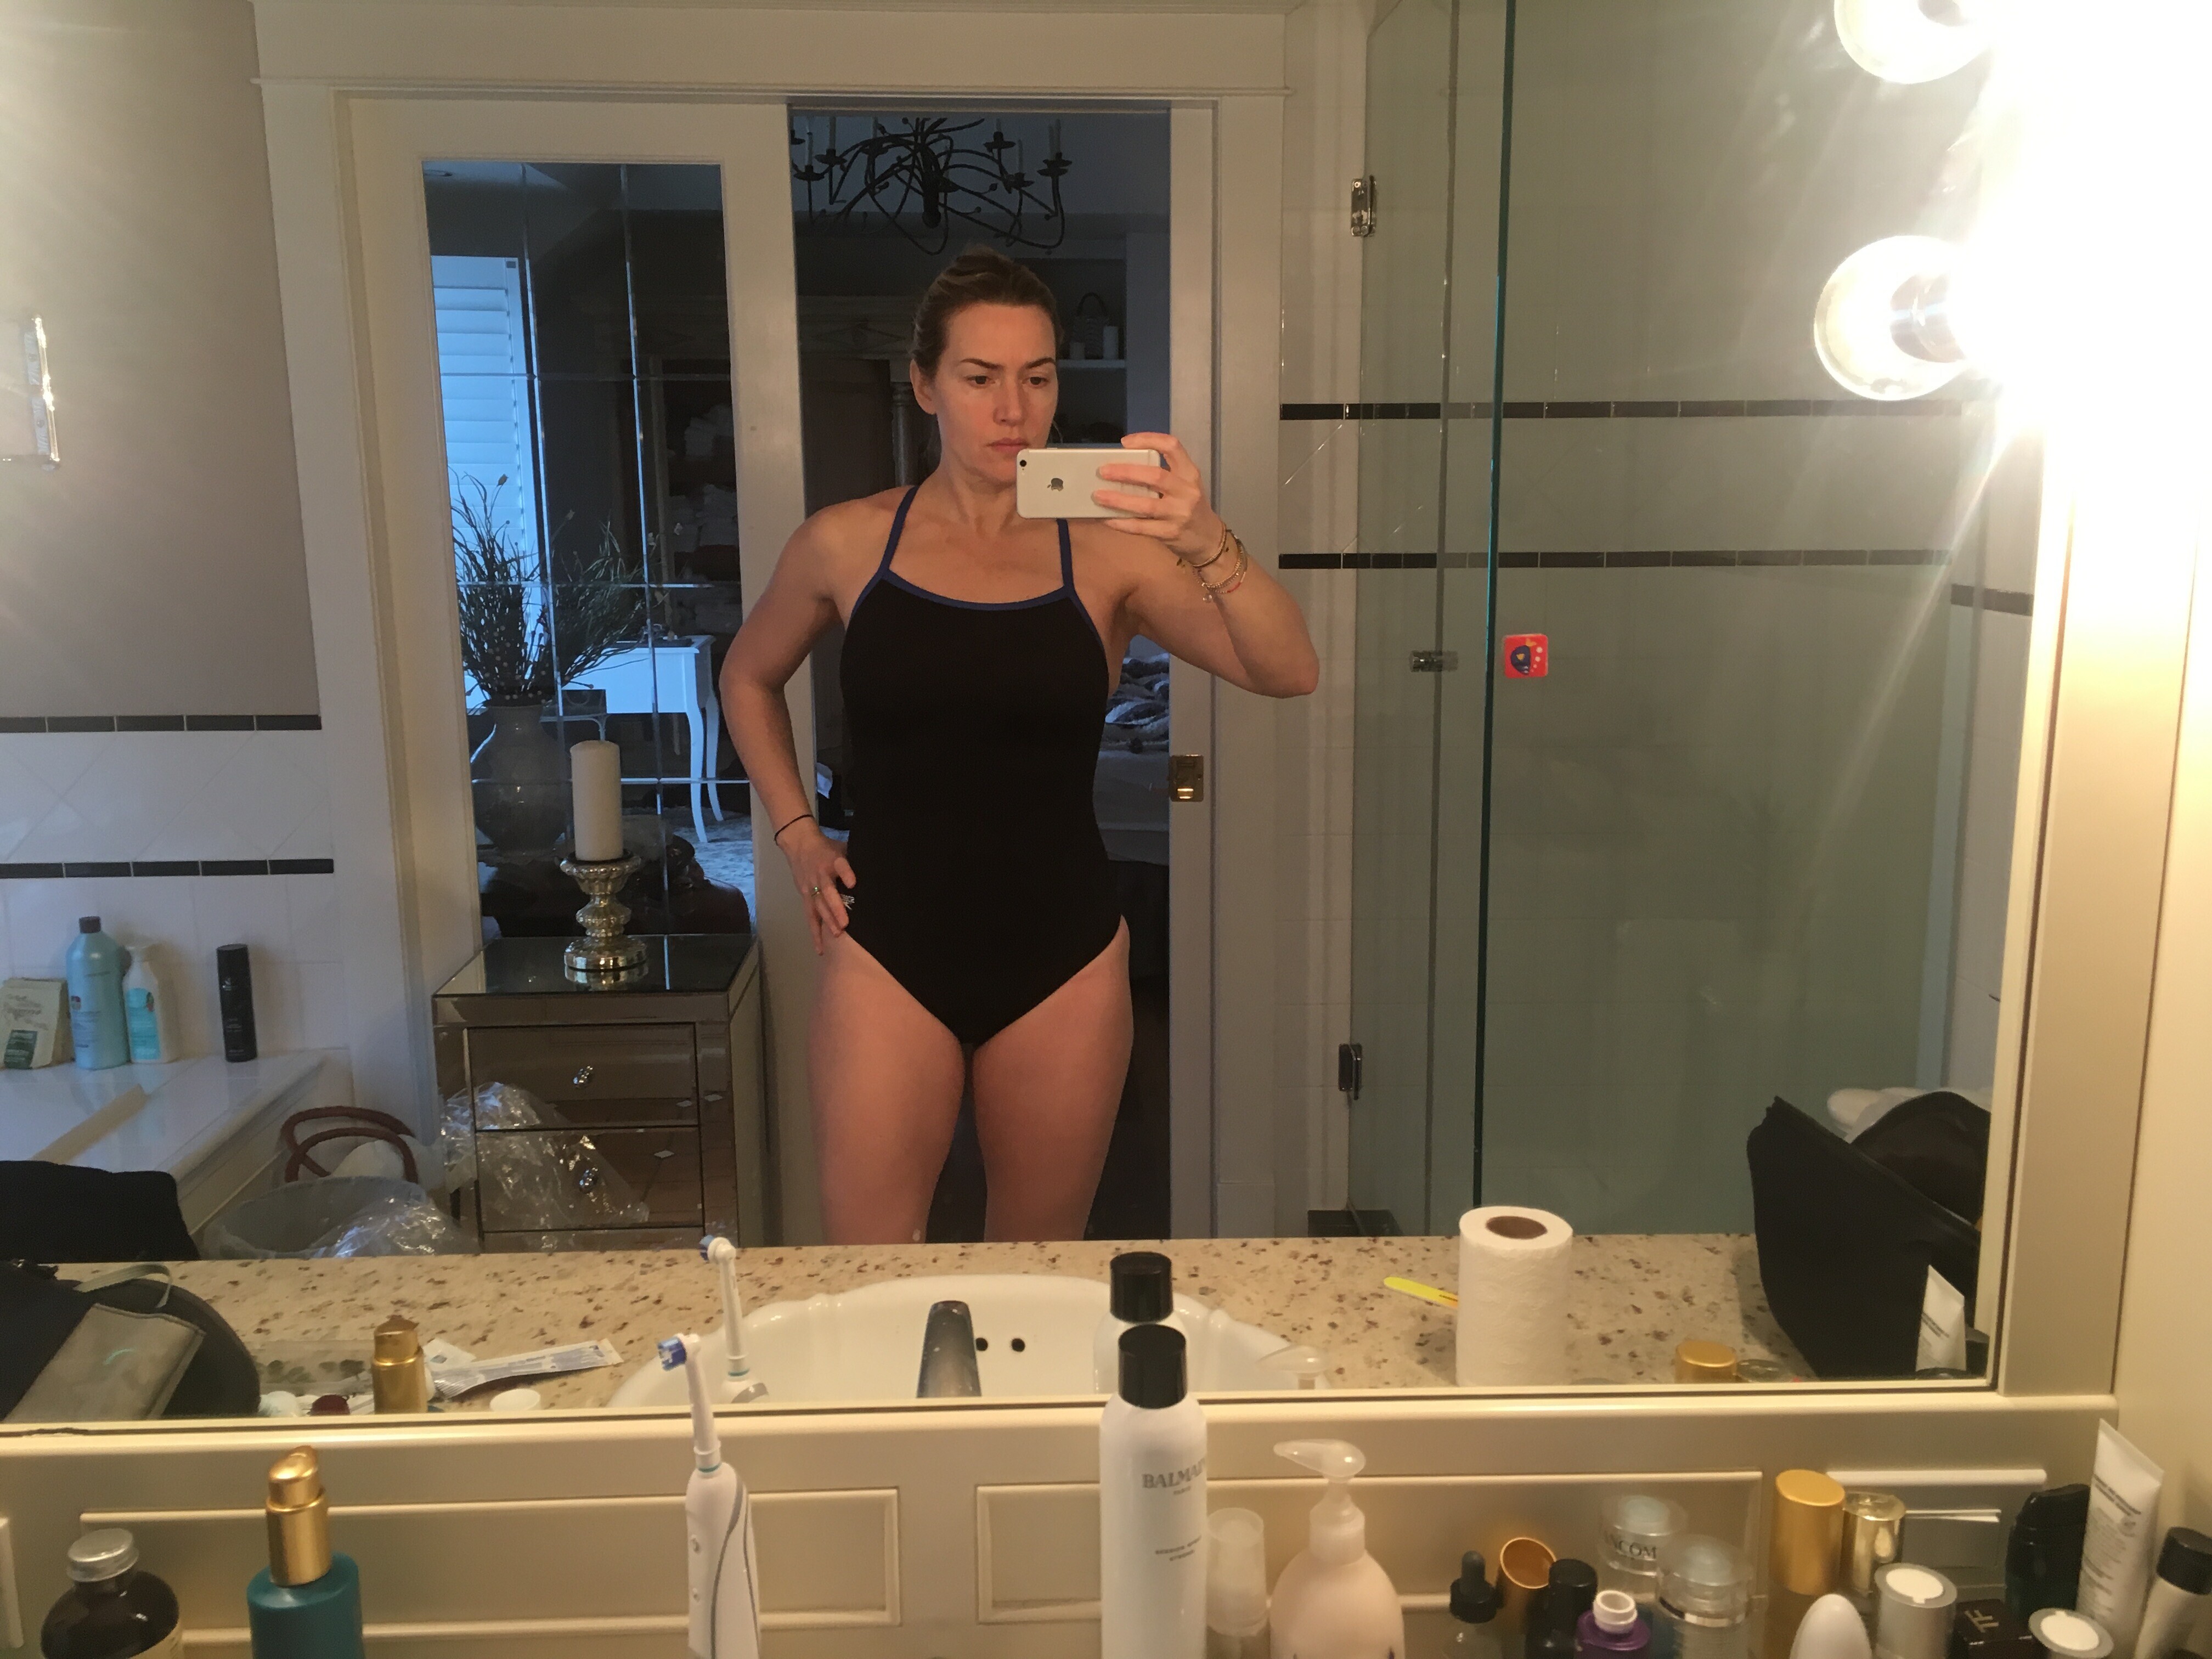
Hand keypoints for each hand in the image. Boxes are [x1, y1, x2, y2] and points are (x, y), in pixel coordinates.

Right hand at [778, 822, 855, 952]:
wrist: (800, 845)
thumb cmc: (828, 848)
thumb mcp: (843, 848)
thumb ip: (856, 859)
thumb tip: (881, 868)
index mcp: (832, 860)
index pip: (840, 865)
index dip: (846, 873)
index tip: (852, 882)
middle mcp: (821, 875)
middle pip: (827, 892)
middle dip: (836, 908)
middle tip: (845, 924)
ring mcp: (811, 887)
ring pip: (818, 906)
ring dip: (827, 921)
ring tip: (837, 935)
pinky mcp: (805, 897)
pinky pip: (810, 917)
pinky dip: (815, 933)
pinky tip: (820, 948)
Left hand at [1093, 432, 1223, 564]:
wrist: (1208, 539)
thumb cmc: (1190, 506)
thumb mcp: (1185, 484)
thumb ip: (1163, 473)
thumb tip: (1122, 465)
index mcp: (1189, 473)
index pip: (1171, 446)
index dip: (1148, 439)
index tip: (1125, 442)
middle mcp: (1186, 491)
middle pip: (1155, 476)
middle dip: (1126, 472)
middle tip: (1103, 471)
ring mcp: (1178, 514)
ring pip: (1145, 504)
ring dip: (1118, 499)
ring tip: (1098, 495)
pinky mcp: (1169, 533)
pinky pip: (1140, 527)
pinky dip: (1121, 522)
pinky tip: (1106, 519)